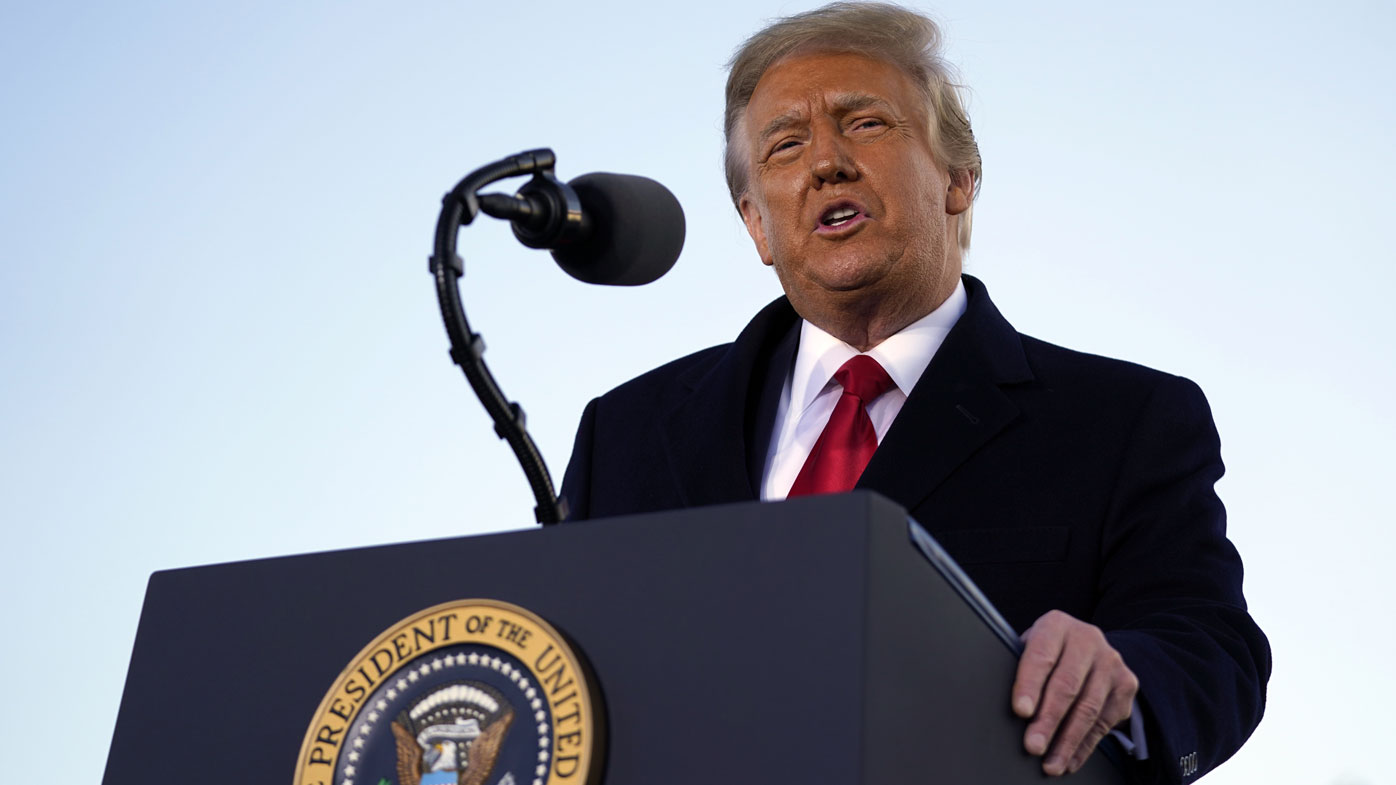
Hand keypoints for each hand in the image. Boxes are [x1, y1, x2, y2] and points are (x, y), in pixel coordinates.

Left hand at [1012, 610, 1138, 775]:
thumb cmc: (1048, 652)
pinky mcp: (1126, 685)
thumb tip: (1004, 705)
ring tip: (1051, 763)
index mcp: (1056, 625)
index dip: (1029, 685)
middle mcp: (1087, 639)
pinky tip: (1069, 760)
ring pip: (1088, 707)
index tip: (1020, 712)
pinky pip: (1104, 722)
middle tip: (1033, 746)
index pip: (1041, 656)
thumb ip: (1020, 667)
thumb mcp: (1032, 648)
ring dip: (1067, 740)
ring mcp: (1110, 662)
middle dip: (1048, 720)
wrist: (1091, 648)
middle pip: (1067, 685)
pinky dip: (1084, 745)